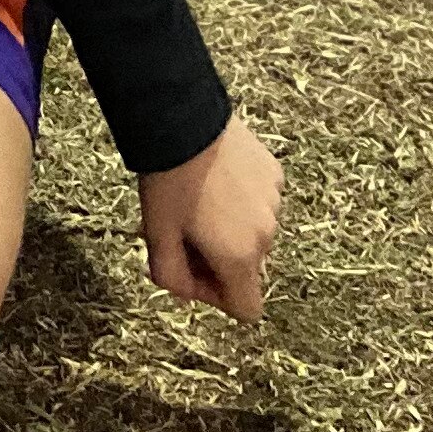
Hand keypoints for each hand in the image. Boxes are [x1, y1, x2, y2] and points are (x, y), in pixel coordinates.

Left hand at [139, 112, 280, 322]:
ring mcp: (275, 202)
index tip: (193, 270)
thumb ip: (172, 278)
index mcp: (239, 258)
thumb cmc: (166, 182)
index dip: (218, 299)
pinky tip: (215, 178)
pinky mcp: (274, 174)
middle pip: (247, 269)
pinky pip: (260, 202)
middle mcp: (266, 235)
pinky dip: (241, 200)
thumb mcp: (157, 237)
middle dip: (218, 259)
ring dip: (230, 228)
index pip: (248, 310)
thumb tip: (186, 292)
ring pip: (253, 233)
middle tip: (184, 230)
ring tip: (198, 199)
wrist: (181, 121)